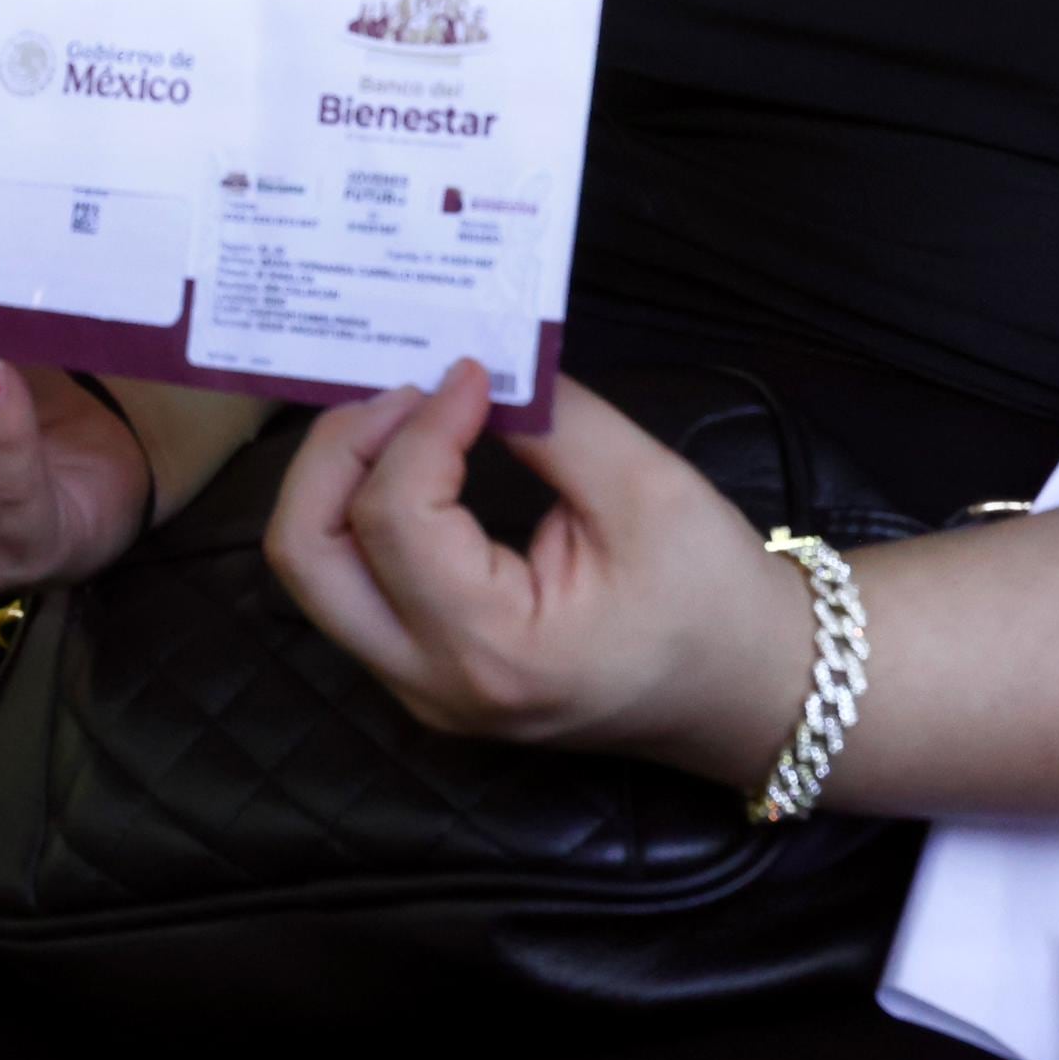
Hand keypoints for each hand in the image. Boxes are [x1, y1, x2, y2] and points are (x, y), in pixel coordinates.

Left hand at [264, 365, 806, 778]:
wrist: (751, 691)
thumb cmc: (714, 600)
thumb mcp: (647, 489)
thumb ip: (550, 421)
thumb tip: (472, 368)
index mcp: (493, 651)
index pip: (395, 517)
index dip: (418, 423)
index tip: (472, 371)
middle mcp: (432, 684)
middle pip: (307, 552)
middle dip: (337, 448)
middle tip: (407, 389)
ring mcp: (417, 687)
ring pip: (314, 569)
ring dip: (339, 477)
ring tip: (404, 413)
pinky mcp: (422, 671)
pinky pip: (351, 582)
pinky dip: (359, 508)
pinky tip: (403, 455)